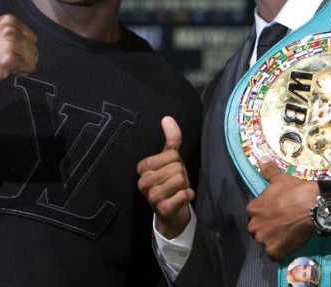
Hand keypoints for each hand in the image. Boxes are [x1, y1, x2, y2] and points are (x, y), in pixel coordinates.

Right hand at [0, 14, 37, 90]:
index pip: (32, 38)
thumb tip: (34, 44)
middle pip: (34, 48)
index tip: (8, 51)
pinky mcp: (10, 58)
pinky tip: (6, 69)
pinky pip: (30, 68)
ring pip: (34, 59)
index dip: (23, 48)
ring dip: (22, 65)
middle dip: (23, 57)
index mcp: (9, 20)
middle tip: (5, 59)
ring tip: (5, 63)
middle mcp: (11, 29)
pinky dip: (21, 72)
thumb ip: (17, 33)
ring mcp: (11, 43)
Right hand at [136, 116, 193, 238]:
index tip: (170, 171)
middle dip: (181, 175)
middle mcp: (143, 181)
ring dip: (184, 186)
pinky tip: (181, 199)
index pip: (172, 154)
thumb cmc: (169, 182)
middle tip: (175, 183)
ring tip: (177, 191)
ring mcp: (151, 196)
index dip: (177, 162)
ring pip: (180, 179)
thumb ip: (171, 139)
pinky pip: (183, 195)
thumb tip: (167, 117)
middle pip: (176, 167)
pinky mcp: (163, 209)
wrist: (170, 212)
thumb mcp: (170, 159)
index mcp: (143, 167)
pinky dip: (188, 195)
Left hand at [246, 159, 317, 260]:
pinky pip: (274, 254)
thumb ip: (268, 170)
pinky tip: (289, 243)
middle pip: (258, 228)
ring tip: (287, 232)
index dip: (265, 212)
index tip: (276, 211)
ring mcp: (264, 240)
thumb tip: (261, 158)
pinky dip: (280, 251)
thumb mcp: (280, 179)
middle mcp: (254, 226)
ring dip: (273, 239)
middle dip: (267, 227)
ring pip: (266, 241)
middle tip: (282, 223)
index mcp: (253, 208)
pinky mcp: (275, 251)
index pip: (254, 213)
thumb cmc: (295, 191)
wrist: (313, 207)